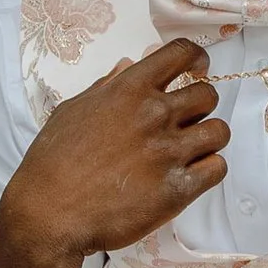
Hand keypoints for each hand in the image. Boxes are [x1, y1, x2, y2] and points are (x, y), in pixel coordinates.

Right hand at [0, 40, 228, 267]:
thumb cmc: (53, 162)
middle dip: (200, 107)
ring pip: (219, 132)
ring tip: (189, 151)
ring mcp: (168, 152)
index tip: (197, 69)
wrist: (49, 214)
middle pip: (208, 96)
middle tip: (185, 123)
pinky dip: (208, 170)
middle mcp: (154, 115)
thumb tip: (129, 66)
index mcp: (129, 90)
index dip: (196, 59)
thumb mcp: (73, 111)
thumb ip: (107, 86)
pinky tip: (190, 175)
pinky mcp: (177, 190)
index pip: (182, 53)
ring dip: (208, 139)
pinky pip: (217, 169)